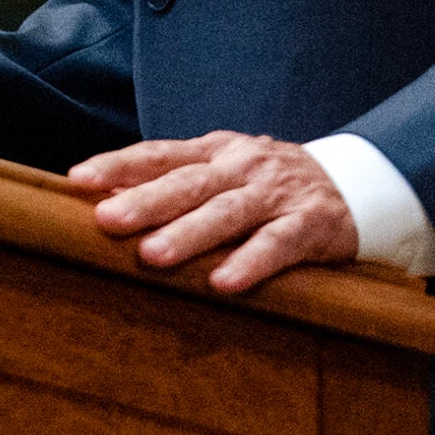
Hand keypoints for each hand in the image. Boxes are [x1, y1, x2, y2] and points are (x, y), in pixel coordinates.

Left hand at [70, 131, 359, 292]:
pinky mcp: (312, 224)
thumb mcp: (224, 172)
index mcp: (214, 151)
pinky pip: (278, 244)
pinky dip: (250, 262)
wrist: (357, 182)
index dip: (118, 164)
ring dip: (189, 233)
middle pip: (187, 182)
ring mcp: (277, 193)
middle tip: (106, 220)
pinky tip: (223, 283)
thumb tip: (105, 201)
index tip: (78, 180)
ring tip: (153, 256)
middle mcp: (241, 166)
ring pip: (227, 212)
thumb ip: (175, 182)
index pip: (158, 154)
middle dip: (144, 200)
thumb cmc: (270, 185)